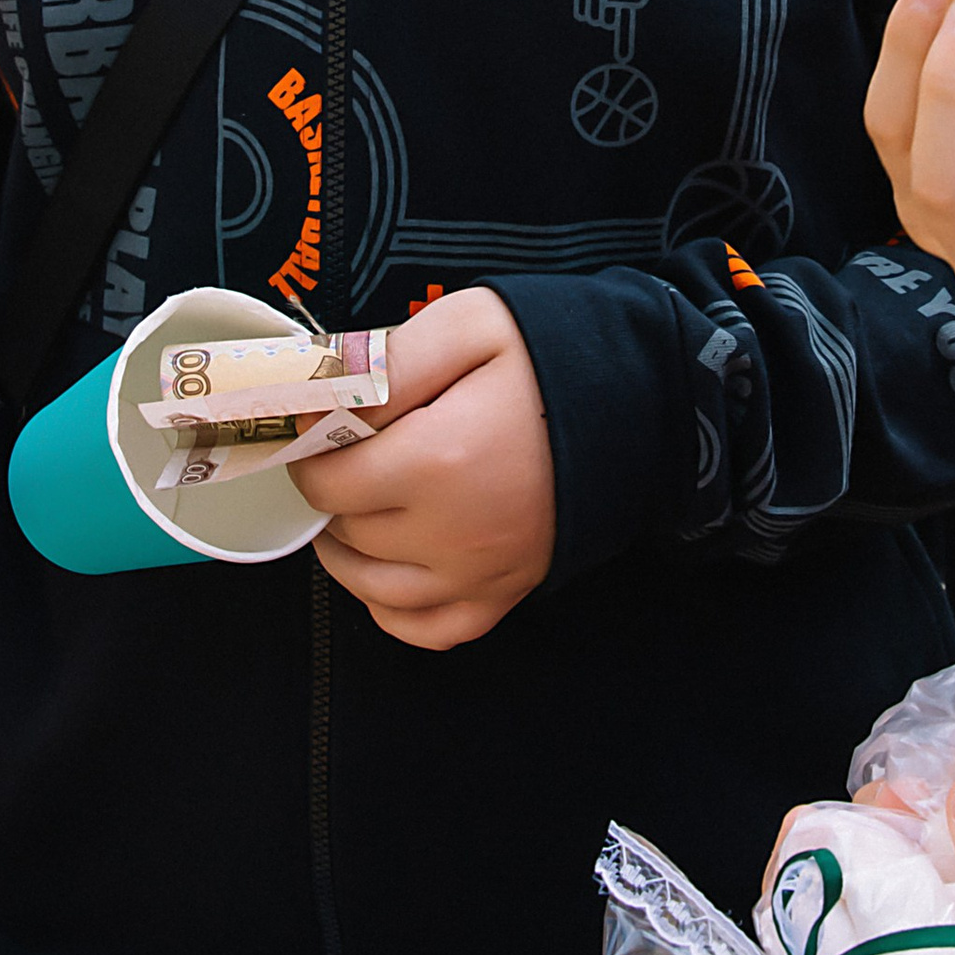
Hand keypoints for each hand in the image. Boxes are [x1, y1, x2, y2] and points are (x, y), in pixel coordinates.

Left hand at [292, 287, 554, 650]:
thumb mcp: (470, 324)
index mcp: (437, 461)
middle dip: (335, 495)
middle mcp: (455, 533)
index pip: (327, 483)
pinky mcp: (509, 592)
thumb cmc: (554, 355)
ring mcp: (483, 572)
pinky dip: (393, 611)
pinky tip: (390, 571)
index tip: (321, 429)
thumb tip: (320, 395)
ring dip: (349, 554)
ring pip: (375, 589)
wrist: (644, 398)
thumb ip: (389, 358)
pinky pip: (428, 630)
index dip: (310, 453)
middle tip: (348, 457)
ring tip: (354, 512)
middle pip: (348, 533)